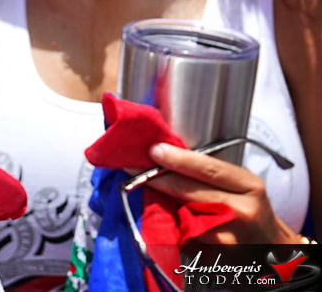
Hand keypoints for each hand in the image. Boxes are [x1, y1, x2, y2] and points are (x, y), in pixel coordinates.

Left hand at [146, 143, 301, 243]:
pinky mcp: (214, 259)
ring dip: (162, 205)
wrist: (273, 250)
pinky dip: (171, 229)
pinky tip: (166, 222)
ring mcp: (228, 239)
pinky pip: (183, 239)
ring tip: (149, 194)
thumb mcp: (243, 185)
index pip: (209, 169)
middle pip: (191, 193)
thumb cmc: (251, 210)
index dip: (179, 159)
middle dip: (160, 179)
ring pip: (183, 217)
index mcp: (250, 187)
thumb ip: (211, 173)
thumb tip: (165, 158)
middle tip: (136, 170)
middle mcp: (242, 213)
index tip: (155, 150)